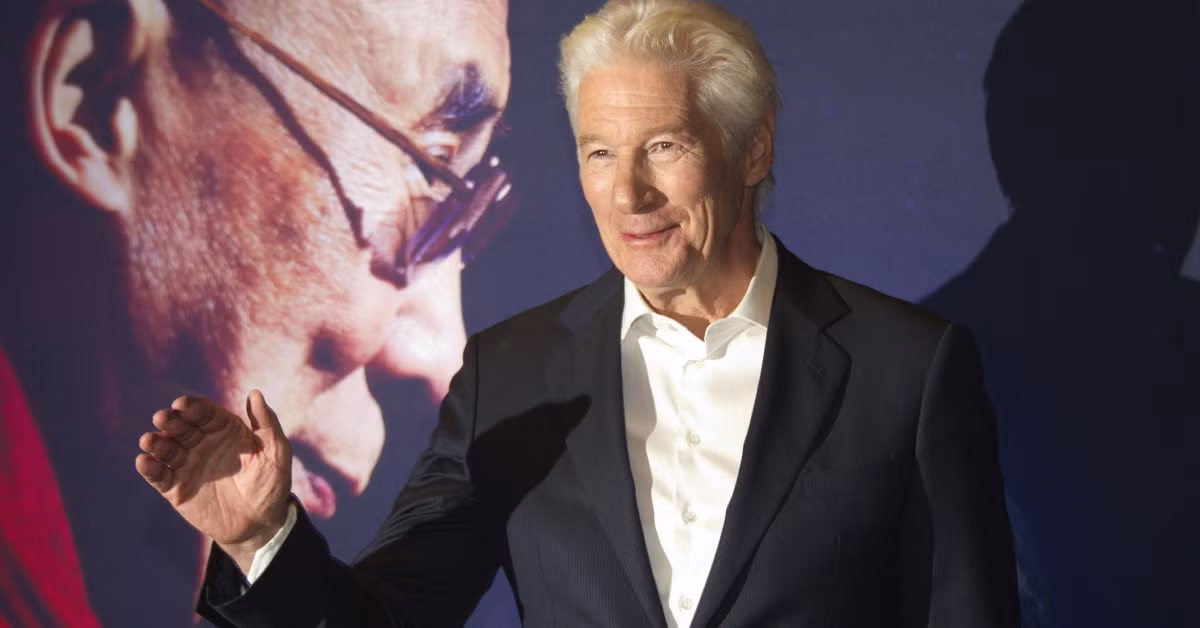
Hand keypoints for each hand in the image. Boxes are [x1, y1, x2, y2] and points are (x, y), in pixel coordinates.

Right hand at [135, 390, 291, 572]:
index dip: (193, 407)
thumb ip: (266, 423)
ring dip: (156, 442)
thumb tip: (255, 393)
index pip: (205, 413)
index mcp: (225, 429)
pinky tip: (144, 461)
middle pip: (182, 427)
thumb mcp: (275, 452)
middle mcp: (202, 443)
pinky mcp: (176, 488)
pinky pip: (159, 476)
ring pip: (167, 449)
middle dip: (171, 421)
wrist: (260, 523)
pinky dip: (150, 468)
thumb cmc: (271, 483)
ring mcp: (187, 465)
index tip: (183, 404)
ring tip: (149, 440)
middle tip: (163, 418)